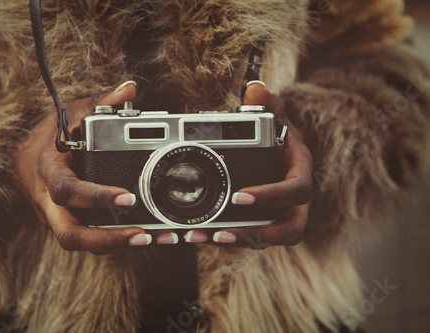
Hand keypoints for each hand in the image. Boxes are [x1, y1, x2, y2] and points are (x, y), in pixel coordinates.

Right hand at [12, 81, 152, 253]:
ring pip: (81, 242)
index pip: (67, 191)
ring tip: (152, 239)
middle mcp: (50, 202)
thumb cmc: (52, 136)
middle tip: (143, 236)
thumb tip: (128, 88)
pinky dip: (116, 241)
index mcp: (50, 172)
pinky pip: (90, 238)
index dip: (95, 198)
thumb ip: (99, 103)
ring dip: (116, 246)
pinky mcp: (71, 224)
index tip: (128, 198)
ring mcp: (59, 217)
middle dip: (106, 240)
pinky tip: (147, 236)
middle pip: (70, 234)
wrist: (24, 159)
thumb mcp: (71, 113)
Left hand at [182, 81, 312, 247]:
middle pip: (288, 229)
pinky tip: (199, 235)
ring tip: (202, 238)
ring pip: (265, 239)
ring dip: (234, 241)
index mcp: (300, 174)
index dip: (272, 197)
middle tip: (222, 234)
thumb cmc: (279, 136)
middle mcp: (294, 201)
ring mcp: (279, 214)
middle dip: (256, 235)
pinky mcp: (262, 222)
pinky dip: (225, 238)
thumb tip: (255, 89)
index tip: (239, 196)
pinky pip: (248, 236)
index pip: (296, 191)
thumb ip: (268, 104)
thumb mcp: (276, 116)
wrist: (278, 153)